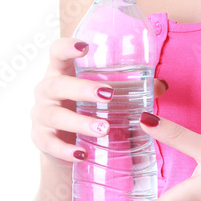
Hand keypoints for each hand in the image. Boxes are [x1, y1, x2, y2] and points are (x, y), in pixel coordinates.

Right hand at [30, 38, 168, 165]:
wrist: (65, 142)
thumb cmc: (86, 107)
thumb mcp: (102, 94)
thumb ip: (131, 87)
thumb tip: (160, 86)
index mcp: (61, 71)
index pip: (56, 52)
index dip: (67, 47)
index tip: (85, 47)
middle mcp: (47, 90)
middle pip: (57, 84)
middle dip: (82, 89)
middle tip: (108, 94)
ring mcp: (40, 114)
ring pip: (54, 116)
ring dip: (80, 122)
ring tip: (105, 129)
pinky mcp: (40, 138)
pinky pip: (49, 144)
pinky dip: (65, 150)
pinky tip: (82, 153)